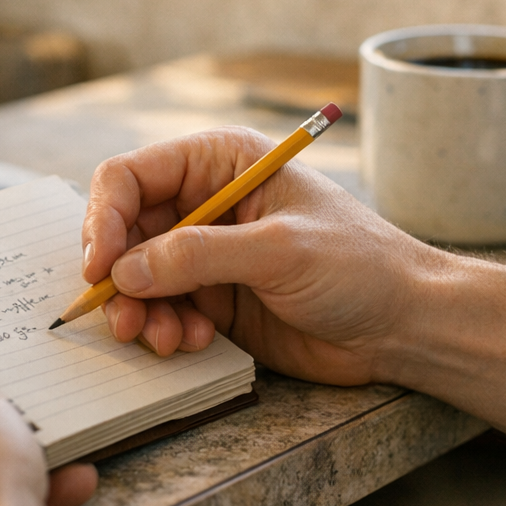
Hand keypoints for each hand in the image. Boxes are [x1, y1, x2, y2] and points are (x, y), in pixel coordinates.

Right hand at [81, 126, 441, 384]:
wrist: (406, 325)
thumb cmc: (360, 266)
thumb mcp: (281, 250)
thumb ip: (200, 256)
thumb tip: (127, 269)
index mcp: (221, 162)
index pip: (133, 176)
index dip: (106, 218)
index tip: (100, 267)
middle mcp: (205, 202)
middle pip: (125, 230)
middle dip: (118, 276)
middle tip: (124, 319)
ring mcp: (207, 254)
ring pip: (137, 277)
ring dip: (140, 312)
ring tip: (166, 340)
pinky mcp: (214, 299)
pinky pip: (163, 310)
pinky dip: (164, 330)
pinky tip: (194, 343)